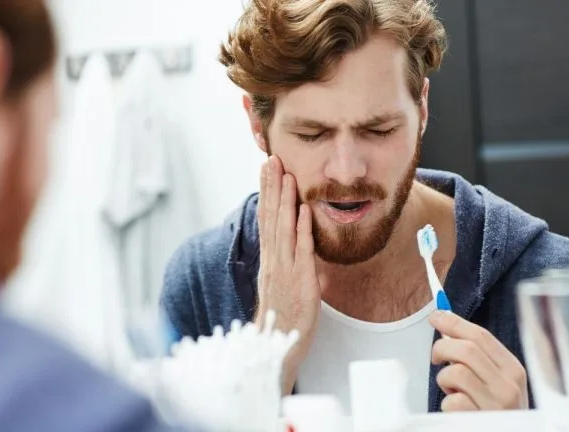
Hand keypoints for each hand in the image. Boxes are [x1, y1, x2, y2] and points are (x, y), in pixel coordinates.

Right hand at [256, 155, 322, 393]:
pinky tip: (302, 209)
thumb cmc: (284, 318)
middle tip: (271, 159)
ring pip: (282, 228)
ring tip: (286, 174)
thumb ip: (289, 262)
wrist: (277, 346)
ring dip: (284, 199)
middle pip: (270, 217)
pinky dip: (300, 228)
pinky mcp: (299, 281)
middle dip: (271, 187)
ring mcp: (284, 269)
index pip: (266, 219)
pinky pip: (300, 251)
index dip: (266, 193)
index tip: (266, 170)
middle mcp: (273, 260)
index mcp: (270, 260)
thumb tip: (298, 243)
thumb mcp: (284, 284)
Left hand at [429, 310, 528, 410]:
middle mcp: (509, 386)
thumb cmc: (494, 410)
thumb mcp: (494, 381)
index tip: (436, 316)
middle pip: (466, 349)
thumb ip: (476, 357)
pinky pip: (452, 401)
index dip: (454, 322)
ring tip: (451, 390)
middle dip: (442, 348)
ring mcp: (497, 406)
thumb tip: (446, 327)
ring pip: (456, 372)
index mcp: (513, 370)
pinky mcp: (481, 421)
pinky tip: (456, 410)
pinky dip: (447, 404)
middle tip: (436, 358)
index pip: (482, 336)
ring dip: (444, 380)